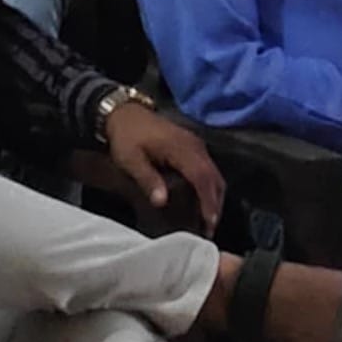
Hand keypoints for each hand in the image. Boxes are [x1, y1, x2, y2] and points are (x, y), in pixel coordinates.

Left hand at [103, 103, 227, 229]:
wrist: (125, 113)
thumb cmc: (126, 137)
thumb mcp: (130, 160)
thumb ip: (147, 179)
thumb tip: (162, 202)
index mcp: (180, 148)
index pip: (202, 176)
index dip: (208, 200)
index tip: (209, 221)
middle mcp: (194, 145)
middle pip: (214, 176)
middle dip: (215, 203)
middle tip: (210, 228)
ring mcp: (195, 144)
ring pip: (214, 173)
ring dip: (214, 196)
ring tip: (208, 219)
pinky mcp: (193, 146)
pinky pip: (208, 168)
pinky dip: (209, 186)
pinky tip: (202, 200)